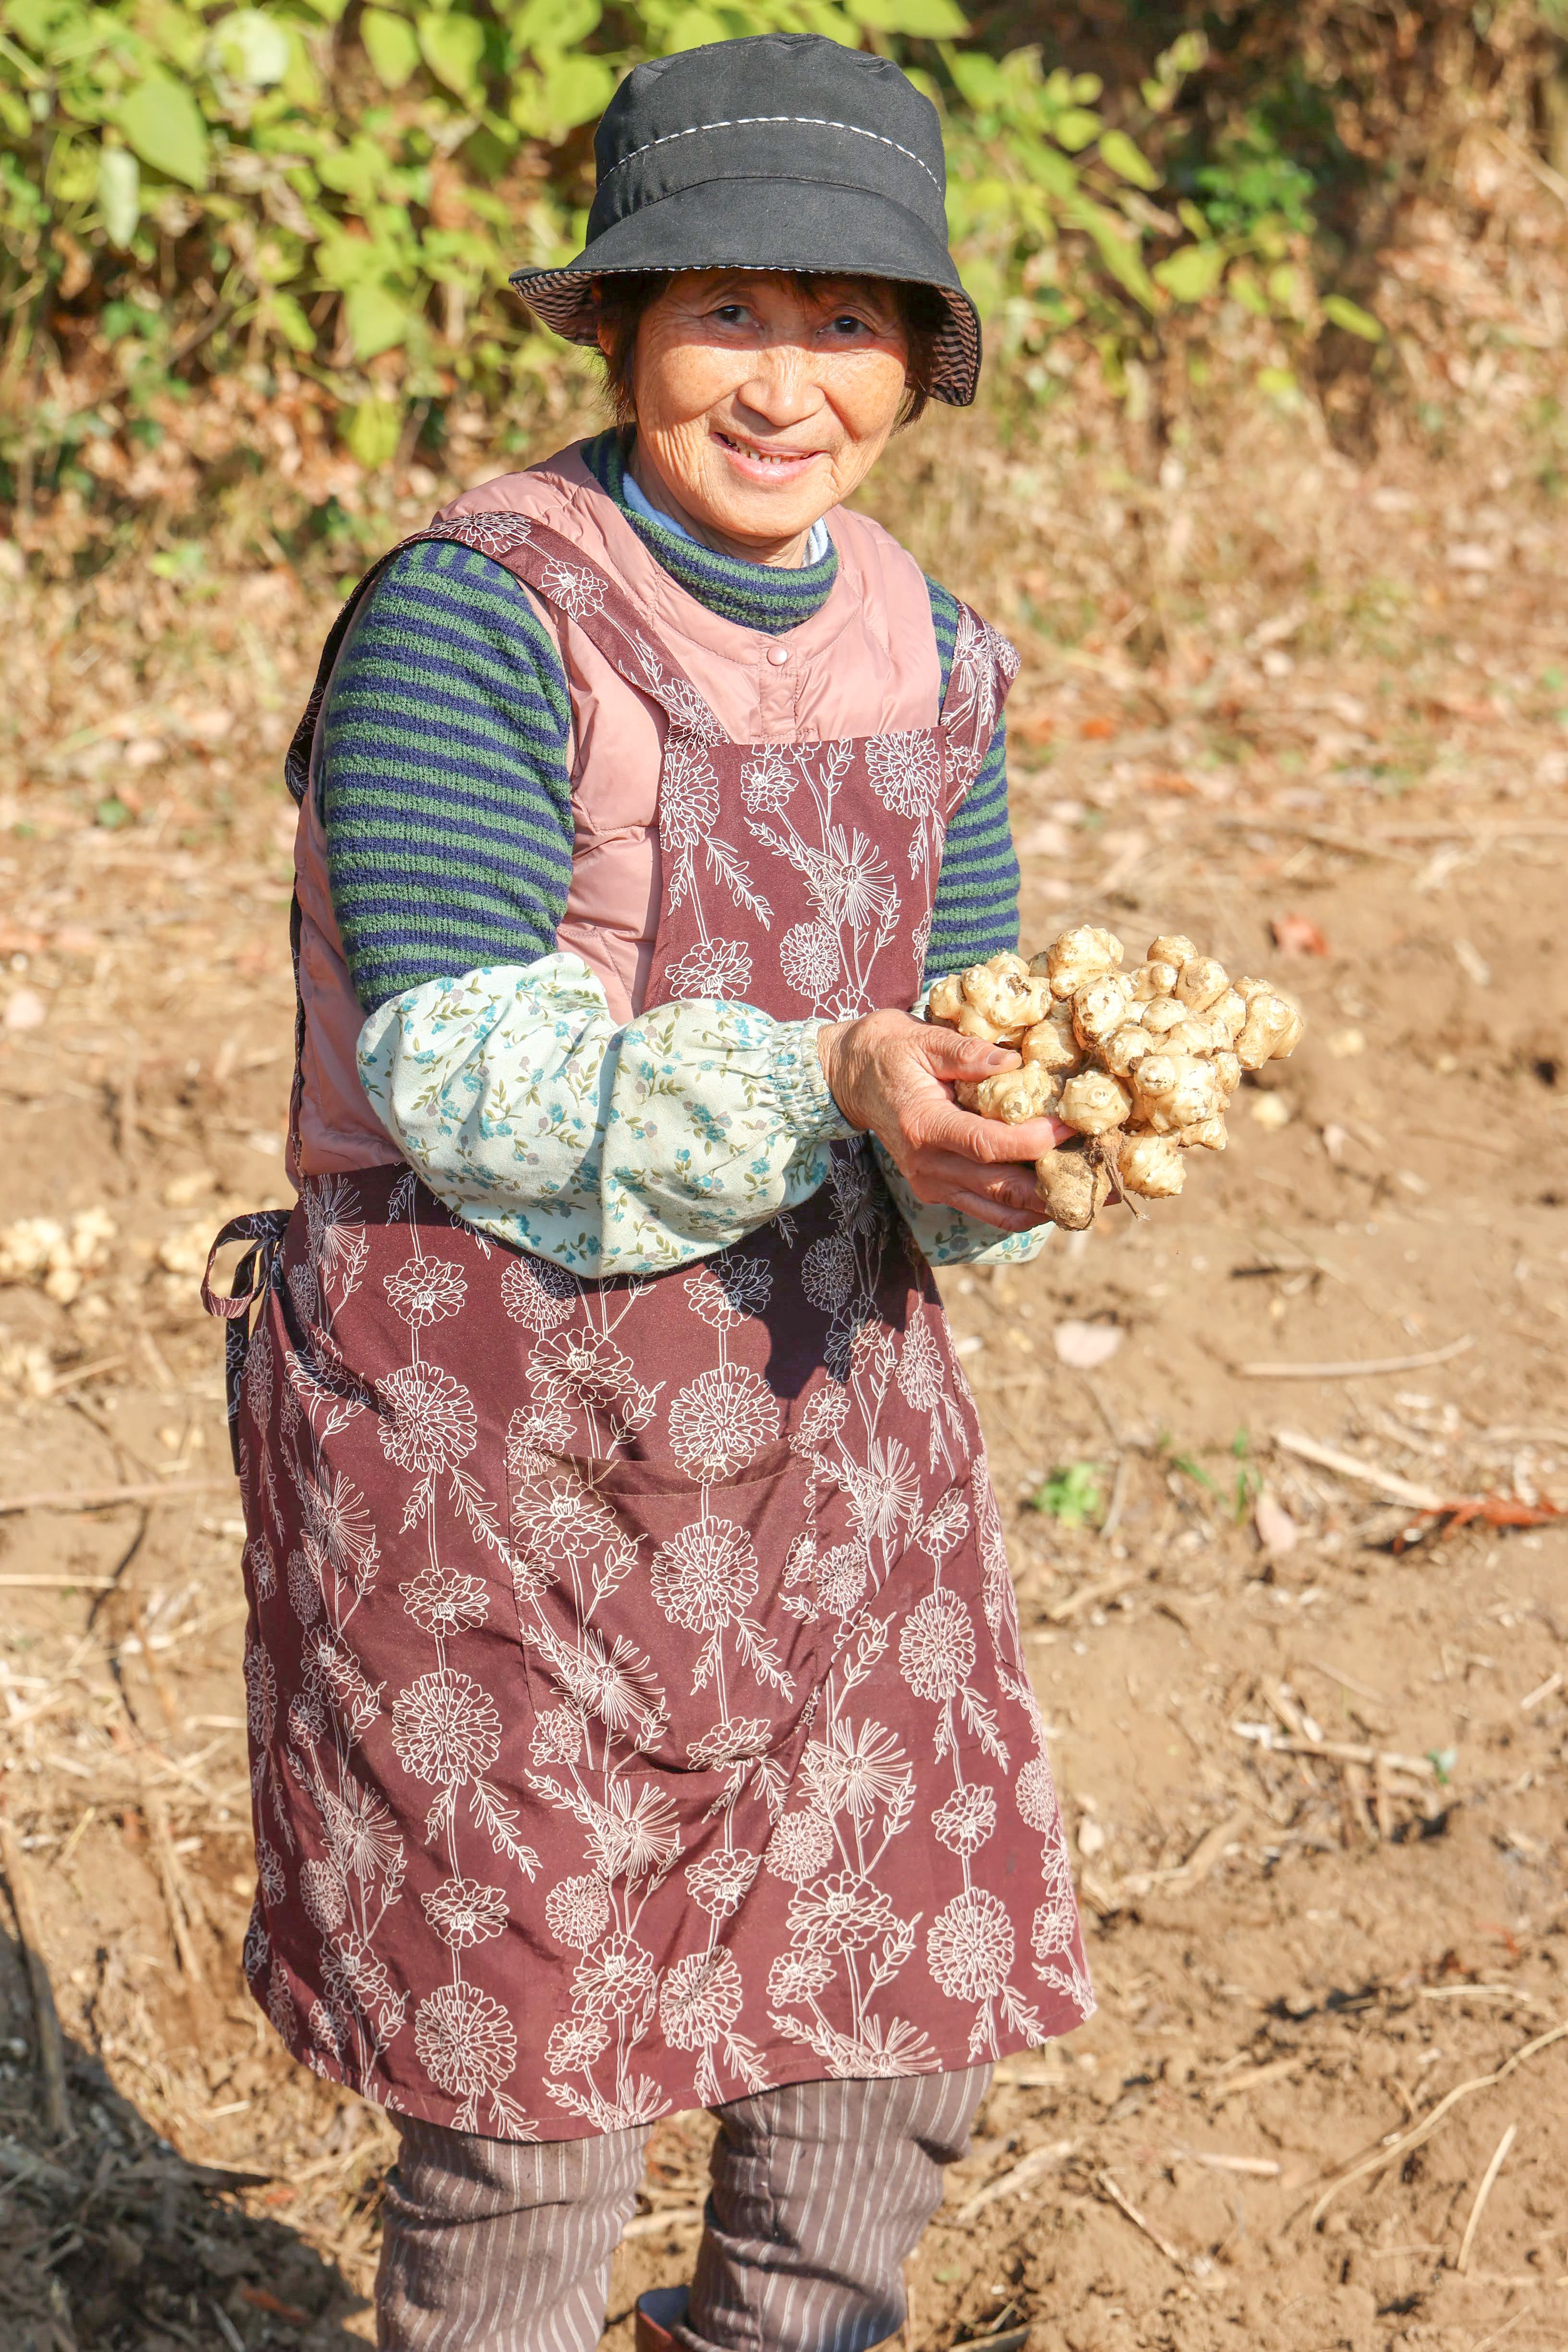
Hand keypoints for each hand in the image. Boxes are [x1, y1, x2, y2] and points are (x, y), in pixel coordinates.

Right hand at [817, 1009, 1071, 1230]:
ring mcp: (933, 1184)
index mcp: (924, 1126)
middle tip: (1105, 1176)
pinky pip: (989, 1211)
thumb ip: (965, 1052)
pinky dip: (1026, 1210)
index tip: (1071, 1127)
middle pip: (1002, 1190)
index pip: (986, 1145)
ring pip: (1000, 1211)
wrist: (850, 1078)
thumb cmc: (889, 1052)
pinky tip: (1060, 1196)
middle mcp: (928, 1166)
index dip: (1033, 1141)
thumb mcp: (922, 1039)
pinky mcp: (939, 1191)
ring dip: (1049, 1208)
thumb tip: (1013, 1061)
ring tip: (1095, 1196)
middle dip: (1057, 1187)